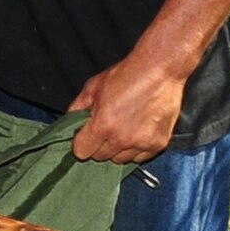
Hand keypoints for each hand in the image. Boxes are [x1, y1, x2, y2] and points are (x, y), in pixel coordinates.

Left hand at [68, 55, 185, 162]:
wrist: (159, 70)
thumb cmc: (127, 76)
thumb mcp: (93, 87)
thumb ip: (78, 108)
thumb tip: (70, 123)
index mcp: (103, 125)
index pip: (82, 151)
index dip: (80, 143)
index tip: (84, 136)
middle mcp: (122, 138)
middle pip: (100, 157)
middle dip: (98, 145)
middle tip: (104, 129)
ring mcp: (142, 143)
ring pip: (120, 160)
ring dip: (117, 149)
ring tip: (122, 129)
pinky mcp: (158, 144)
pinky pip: (140, 157)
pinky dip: (136, 149)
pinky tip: (136, 132)